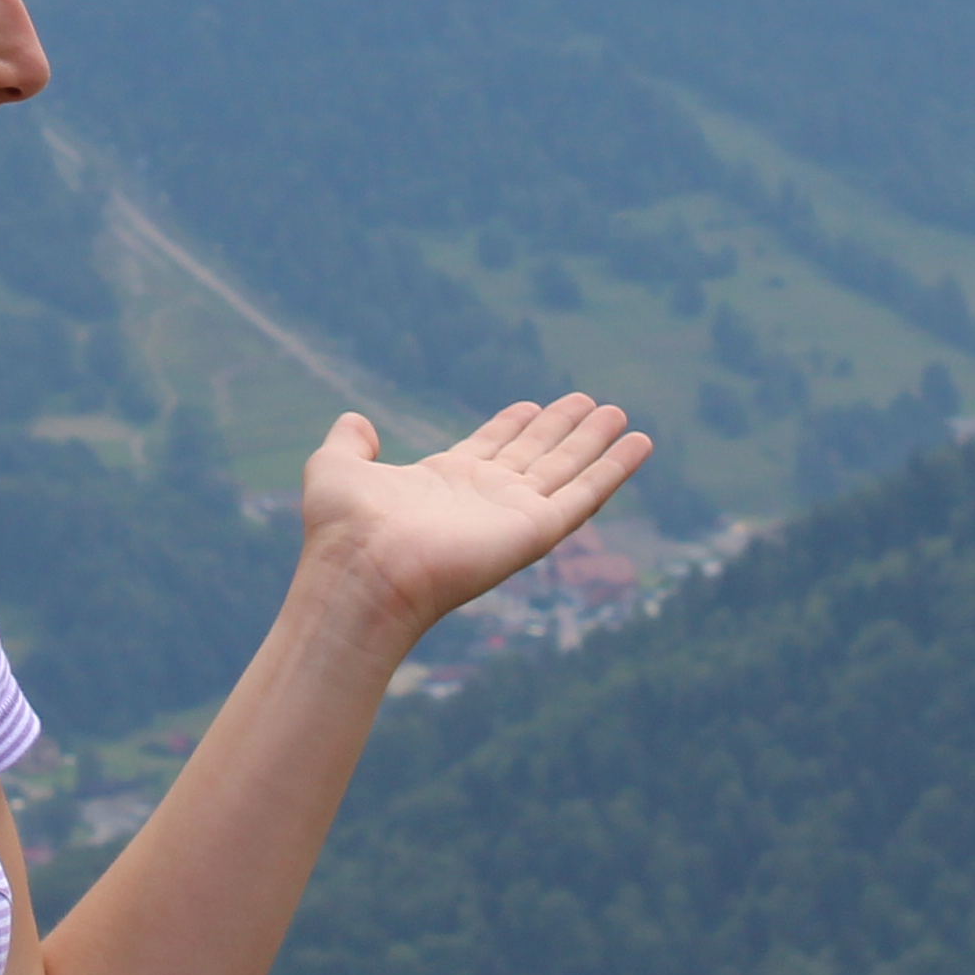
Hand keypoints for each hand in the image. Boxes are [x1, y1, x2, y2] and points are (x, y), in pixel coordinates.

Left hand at [292, 394, 650, 649]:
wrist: (363, 572)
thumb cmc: (343, 529)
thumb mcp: (335, 466)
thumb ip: (347, 441)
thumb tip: (357, 421)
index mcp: (445, 482)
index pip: (490, 448)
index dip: (513, 425)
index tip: (534, 404)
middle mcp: (485, 499)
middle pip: (536, 456)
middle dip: (563, 429)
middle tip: (592, 402)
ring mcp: (514, 515)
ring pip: (568, 470)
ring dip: (596, 443)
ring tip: (621, 413)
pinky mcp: (537, 530)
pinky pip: (586, 494)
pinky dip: (616, 468)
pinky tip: (639, 444)